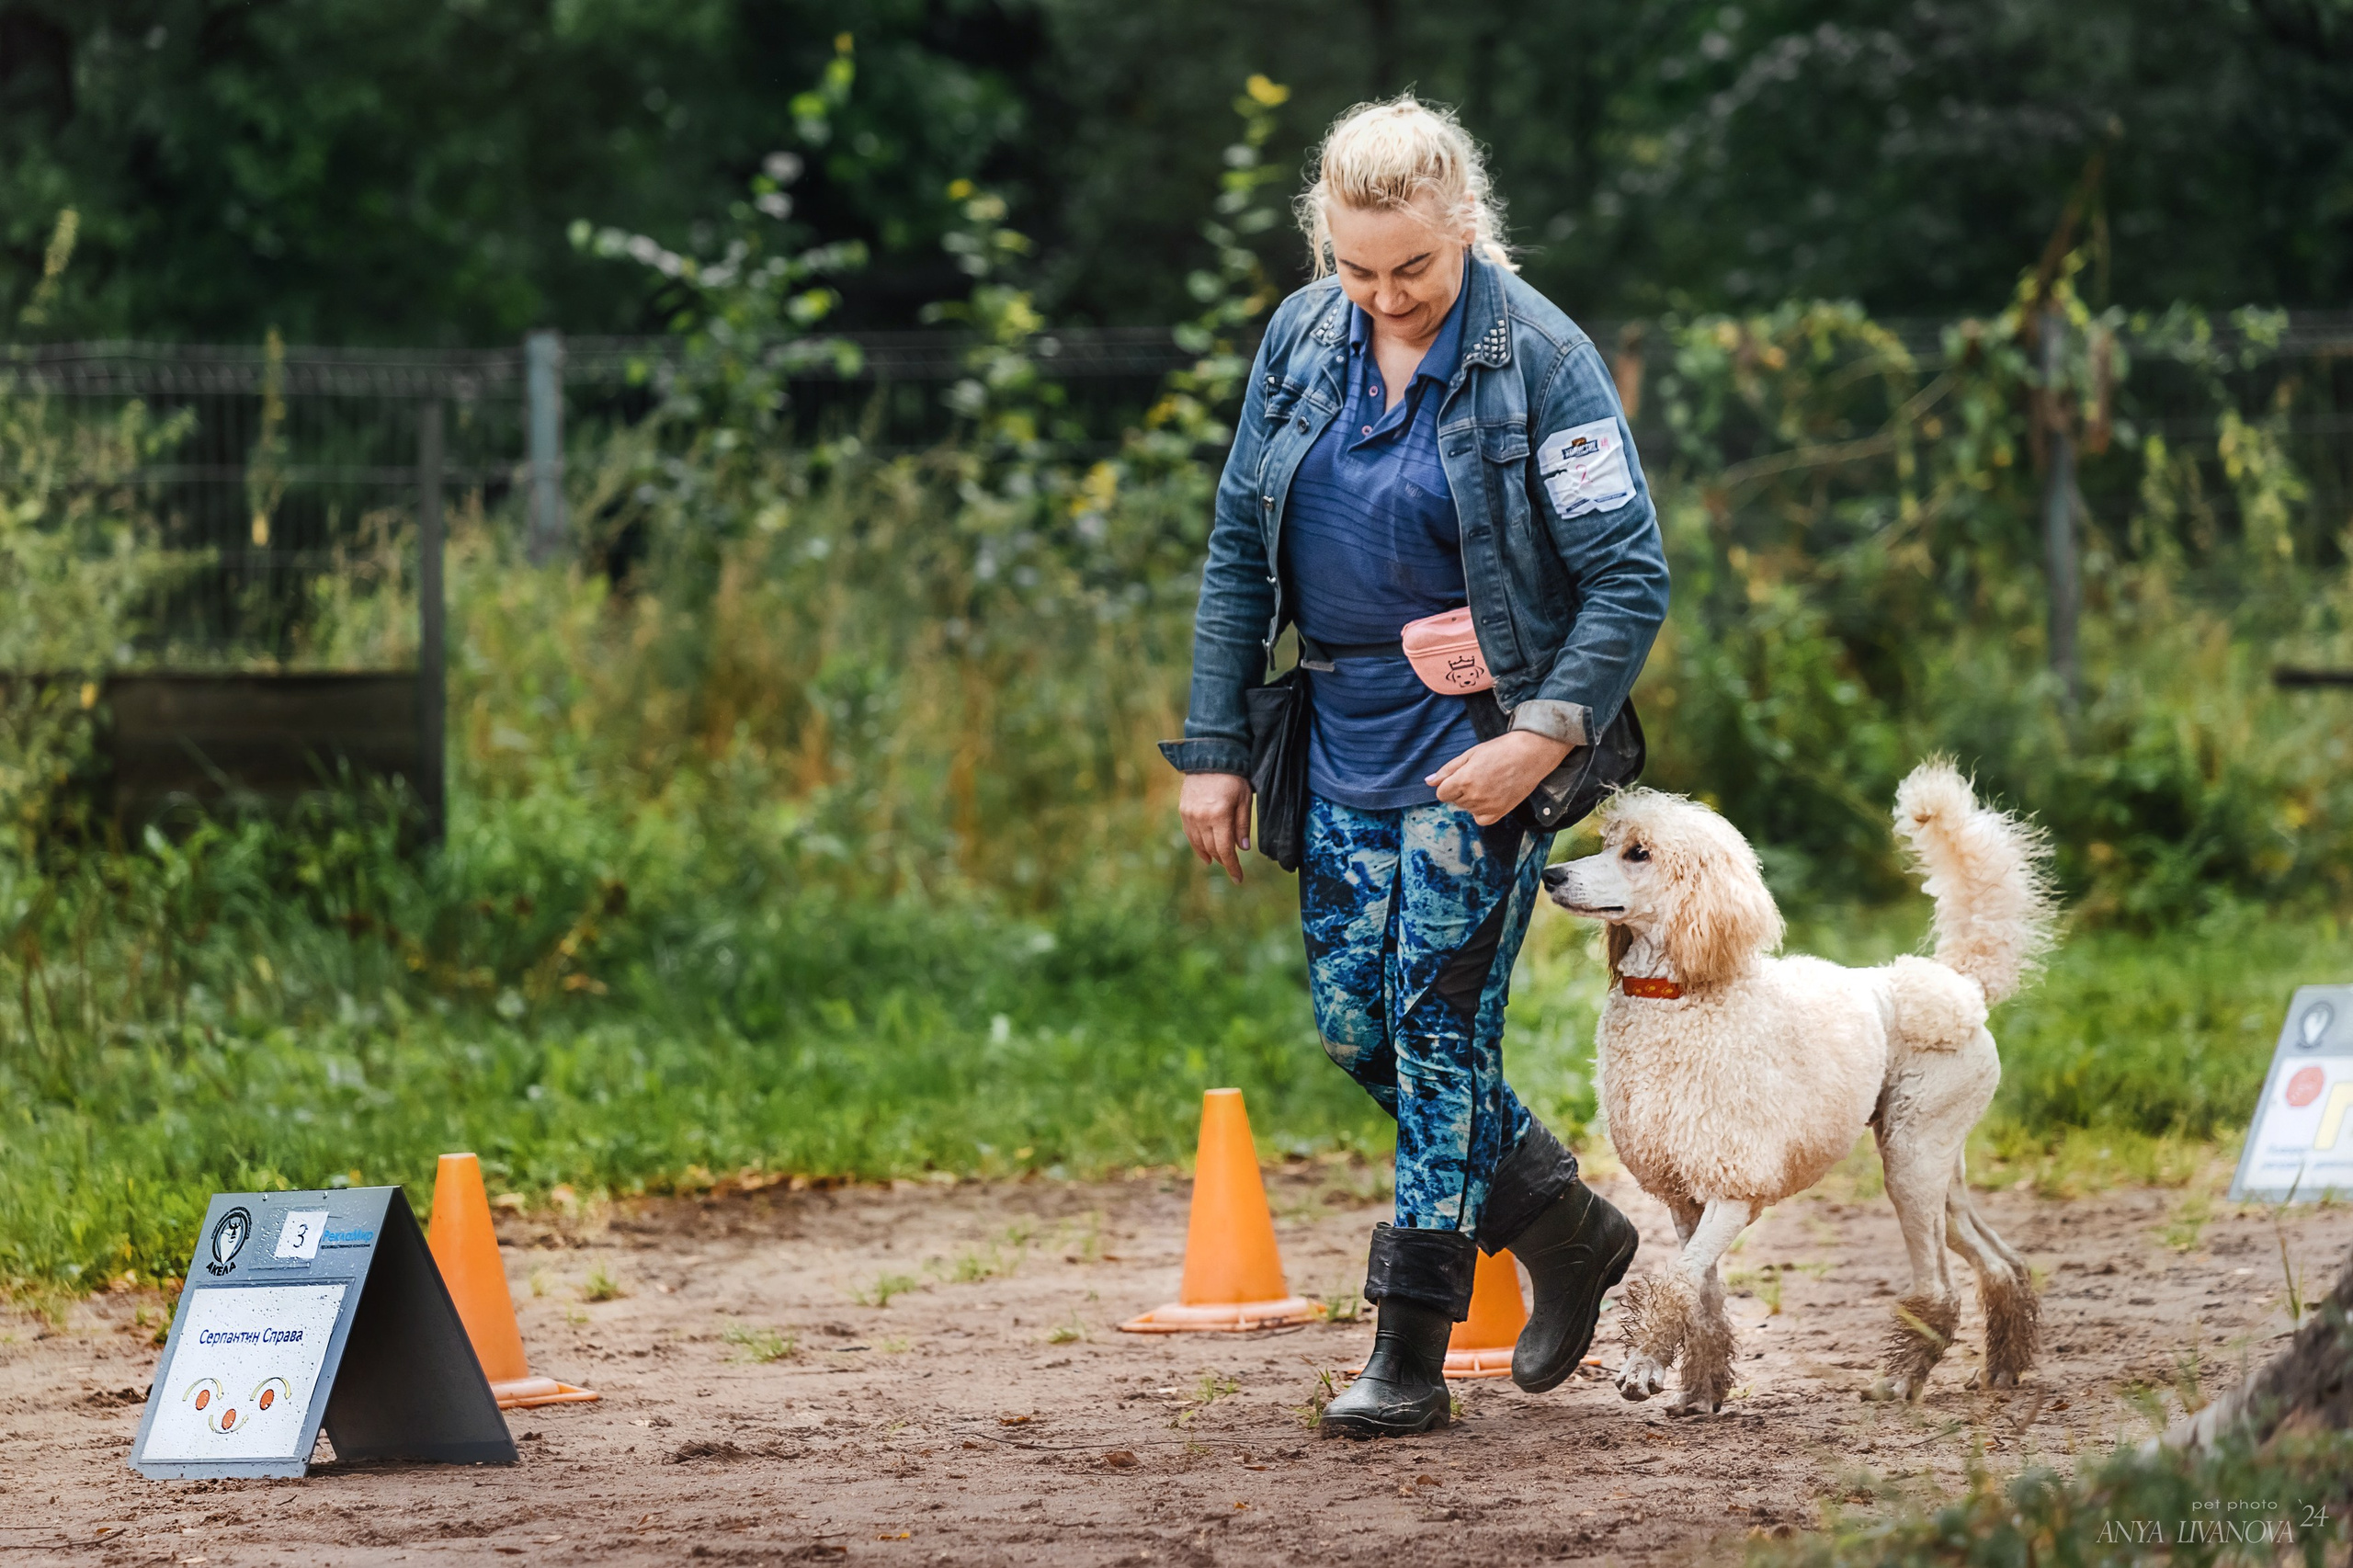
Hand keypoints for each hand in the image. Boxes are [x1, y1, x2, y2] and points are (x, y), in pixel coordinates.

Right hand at [1180, 772, 1253, 883]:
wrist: (1209, 756)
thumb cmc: (1233, 777)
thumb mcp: (1244, 799)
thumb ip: (1243, 824)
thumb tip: (1242, 849)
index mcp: (1219, 815)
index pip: (1225, 850)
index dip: (1232, 867)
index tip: (1238, 879)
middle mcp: (1201, 818)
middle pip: (1212, 849)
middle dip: (1224, 861)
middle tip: (1233, 868)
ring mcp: (1190, 815)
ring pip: (1199, 844)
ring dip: (1210, 855)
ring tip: (1219, 861)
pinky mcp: (1183, 810)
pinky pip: (1190, 835)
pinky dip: (1198, 846)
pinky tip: (1205, 854)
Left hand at [1427, 732, 1573, 825]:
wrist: (1530, 754)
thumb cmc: (1501, 750)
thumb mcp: (1470, 754)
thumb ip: (1447, 770)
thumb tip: (1428, 782)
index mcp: (1464, 780)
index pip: (1442, 793)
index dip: (1448, 784)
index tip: (1461, 775)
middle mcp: (1474, 797)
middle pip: (1454, 801)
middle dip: (1460, 790)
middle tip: (1479, 774)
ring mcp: (1487, 806)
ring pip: (1467, 809)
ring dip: (1472, 799)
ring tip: (1489, 782)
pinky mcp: (1500, 812)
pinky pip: (1481, 819)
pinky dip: (1482, 811)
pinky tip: (1490, 796)